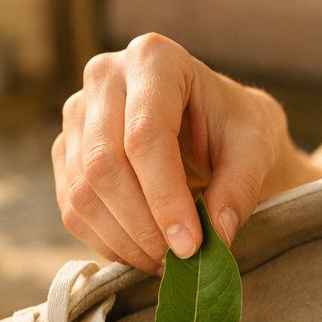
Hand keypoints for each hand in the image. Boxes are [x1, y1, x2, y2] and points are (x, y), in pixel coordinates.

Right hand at [53, 33, 292, 275]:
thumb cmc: (235, 128)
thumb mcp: (255, 148)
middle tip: (178, 260)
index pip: (145, 135)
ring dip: (124, 239)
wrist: (211, 125)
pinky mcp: (66, 150)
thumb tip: (216, 237)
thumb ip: (239, 188)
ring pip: (82, 191)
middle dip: (143, 224)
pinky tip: (142, 253)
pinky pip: (71, 208)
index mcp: (155, 59)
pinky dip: (107, 241)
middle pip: (104, 164)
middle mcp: (104, 76)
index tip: (190, 244)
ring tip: (165, 262)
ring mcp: (76, 113)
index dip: (165, 197)